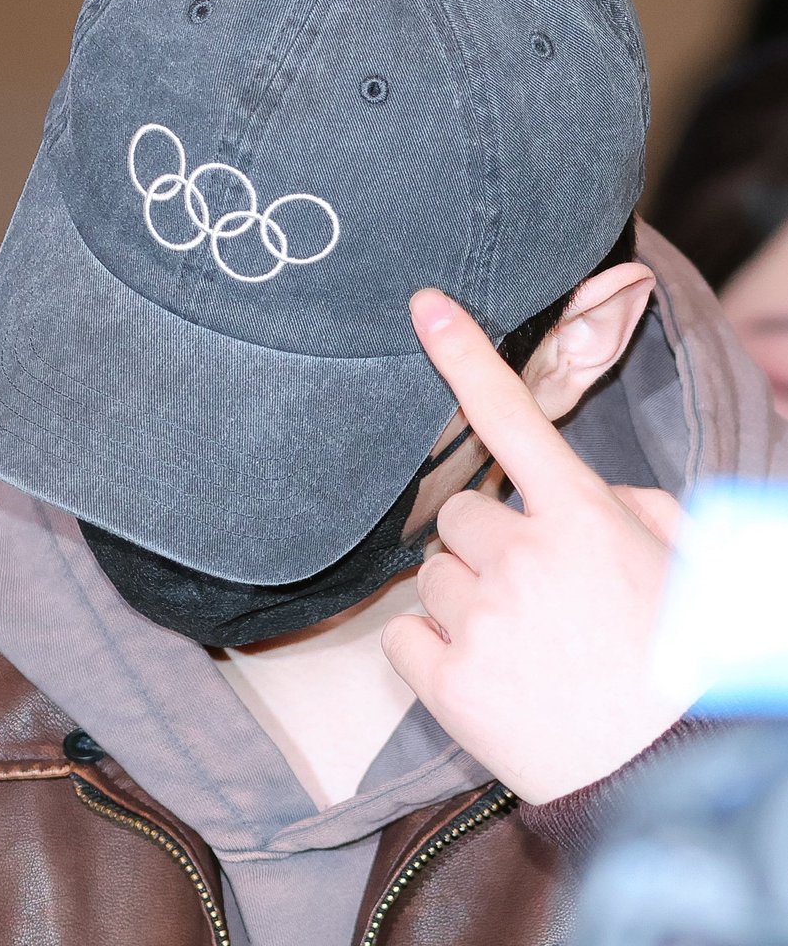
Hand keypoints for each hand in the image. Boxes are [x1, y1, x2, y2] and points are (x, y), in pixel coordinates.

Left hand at [381, 289, 691, 803]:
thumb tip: (582, 492)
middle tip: (531, 591)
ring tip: (519, 643)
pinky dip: (433, 648)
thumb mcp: (678, 564)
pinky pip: (403, 633)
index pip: (514, 417)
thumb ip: (627, 506)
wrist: (667, 776)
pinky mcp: (446, 681)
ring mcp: (480, 620)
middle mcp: (525, 558)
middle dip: (487, 543)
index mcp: (583, 519)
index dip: (466, 355)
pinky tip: (485, 672)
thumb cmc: (678, 663)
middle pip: (460, 514)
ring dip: (463, 596)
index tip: (424, 306)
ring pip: (432, 573)